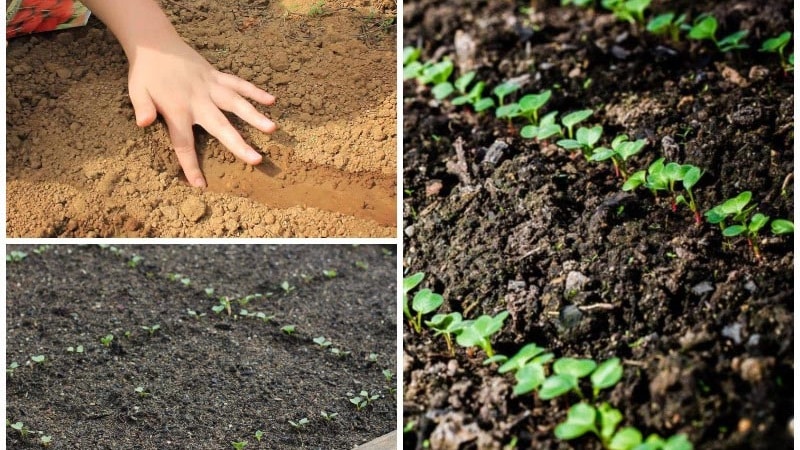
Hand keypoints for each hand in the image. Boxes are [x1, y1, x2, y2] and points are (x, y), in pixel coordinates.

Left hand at [127, 41, 275, 186]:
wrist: (155, 43)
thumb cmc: (145, 72)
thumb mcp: (136, 90)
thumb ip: (143, 107)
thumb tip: (143, 123)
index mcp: (177, 109)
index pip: (184, 143)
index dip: (191, 166)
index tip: (201, 185)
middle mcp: (198, 100)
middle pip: (221, 127)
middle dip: (239, 145)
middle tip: (256, 160)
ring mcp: (210, 87)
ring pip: (236, 103)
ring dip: (254, 116)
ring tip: (272, 129)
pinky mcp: (217, 76)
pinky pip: (238, 83)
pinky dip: (255, 91)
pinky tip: (271, 101)